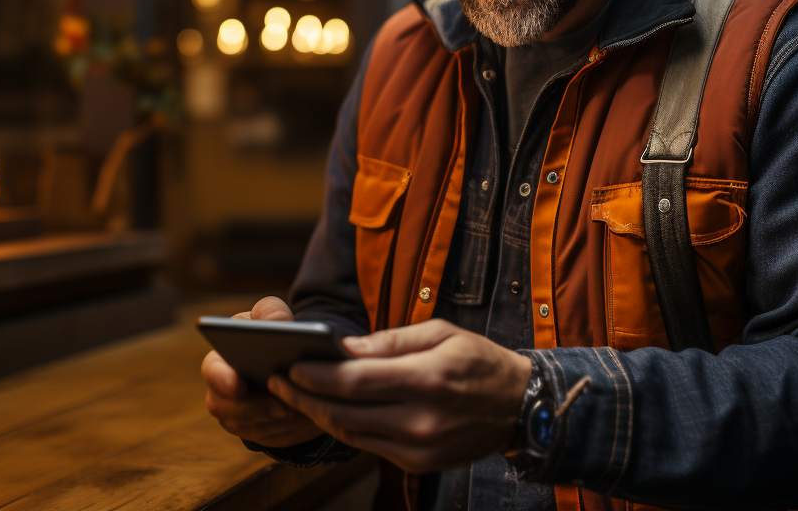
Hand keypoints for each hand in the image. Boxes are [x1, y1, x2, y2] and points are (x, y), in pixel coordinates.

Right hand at [201, 296, 323, 447]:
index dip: (222, 380)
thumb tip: (278, 323)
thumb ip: (271, 311)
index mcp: (219, 362)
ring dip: (284, 420)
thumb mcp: (270, 315)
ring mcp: (241, 420)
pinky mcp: (263, 436)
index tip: (239, 385)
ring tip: (308, 407)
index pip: (212, 373)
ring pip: (261, 428)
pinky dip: (296, 429)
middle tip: (289, 401)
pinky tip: (313, 415)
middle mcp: (223, 397)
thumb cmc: (270, 332)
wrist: (284, 358)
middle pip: (236, 411)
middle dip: (264, 407)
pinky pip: (279, 438)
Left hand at [268, 318, 530, 473]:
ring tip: (293, 395)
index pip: (353, 381)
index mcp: (426, 379)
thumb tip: (342, 347)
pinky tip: (328, 412)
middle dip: (303, 397)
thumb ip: (389, 341)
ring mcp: (419, 447)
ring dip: (317, 416)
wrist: (522, 407)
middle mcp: (420, 419)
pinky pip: (368, 446)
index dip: (315, 376)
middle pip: (344, 412)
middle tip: (275, 381)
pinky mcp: (419, 463)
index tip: (289, 364)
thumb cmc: (478, 360)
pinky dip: (345, 428)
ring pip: (351, 433)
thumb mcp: (441, 333)